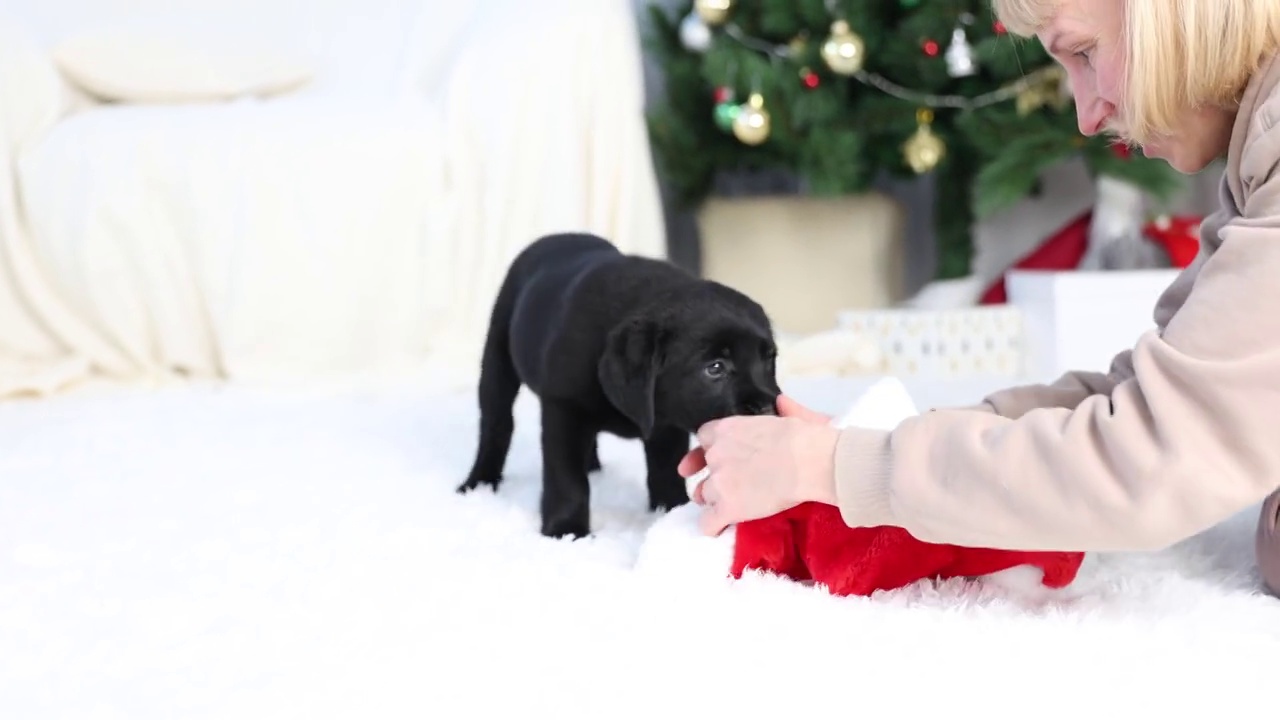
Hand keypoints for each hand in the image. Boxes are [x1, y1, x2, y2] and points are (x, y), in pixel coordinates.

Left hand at [678, 394, 838, 535]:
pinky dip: (713, 527)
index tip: (714, 459)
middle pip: (702, 471)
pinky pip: (707, 523)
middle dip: (710, 480)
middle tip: (723, 488)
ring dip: (716, 503)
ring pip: (705, 497)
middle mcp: (716, 454)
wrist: (811, 462)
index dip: (709, 451)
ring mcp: (719, 482)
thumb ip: (783, 410)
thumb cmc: (806, 438)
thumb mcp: (793, 416)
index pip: (703, 439)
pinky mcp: (727, 507)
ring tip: (732, 508)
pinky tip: (721, 528)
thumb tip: (782, 402)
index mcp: (727, 429)